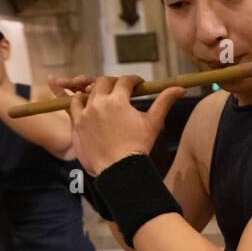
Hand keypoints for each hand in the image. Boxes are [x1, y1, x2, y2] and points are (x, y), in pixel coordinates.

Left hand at [54, 74, 184, 176]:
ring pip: (85, 93)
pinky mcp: (75, 125)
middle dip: (113, 83)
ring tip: (98, 94)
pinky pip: (70, 106)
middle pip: (103, 82)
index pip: (125, 81)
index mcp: (118, 100)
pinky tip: (77, 99)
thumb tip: (181, 88)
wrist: (119, 170)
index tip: (138, 84)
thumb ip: (164, 101)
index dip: (133, 80)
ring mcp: (84, 114)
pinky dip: (74, 101)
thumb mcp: (153, 123)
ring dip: (92, 90)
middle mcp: (98, 103)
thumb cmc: (138, 147)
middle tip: (120, 89)